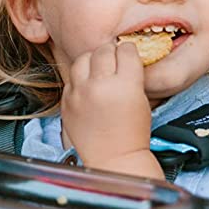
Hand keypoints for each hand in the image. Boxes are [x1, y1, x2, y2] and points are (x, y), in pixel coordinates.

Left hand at [61, 41, 161, 178]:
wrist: (113, 157)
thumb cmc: (132, 133)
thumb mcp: (141, 99)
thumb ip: (131, 75)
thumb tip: (123, 55)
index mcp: (124, 85)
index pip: (125, 50)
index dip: (128, 50)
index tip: (128, 54)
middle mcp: (99, 86)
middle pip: (103, 51)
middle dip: (111, 52)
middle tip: (114, 58)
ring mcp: (79, 94)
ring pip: (82, 59)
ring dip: (92, 60)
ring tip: (98, 68)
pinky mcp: (66, 102)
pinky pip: (71, 78)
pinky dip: (80, 79)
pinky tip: (88, 85)